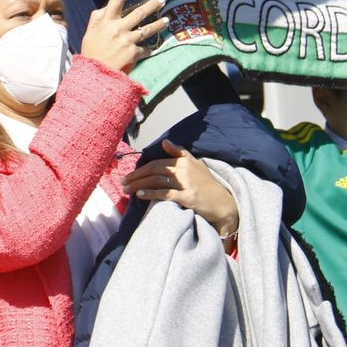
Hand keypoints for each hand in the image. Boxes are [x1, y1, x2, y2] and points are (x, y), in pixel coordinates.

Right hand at [80, 0, 167, 73]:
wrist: (95, 74)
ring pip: (148, 29)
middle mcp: (118, 28)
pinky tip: (151, 48)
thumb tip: (105, 7)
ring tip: (167, 20)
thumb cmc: (91, 52)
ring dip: (159, 24)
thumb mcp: (90, 32)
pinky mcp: (133, 53)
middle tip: (161, 0)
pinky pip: (145, 48)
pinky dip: (148, 49)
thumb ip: (97, 18)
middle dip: (153, 4)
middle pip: (140, 12)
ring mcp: (127, 40)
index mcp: (106, 21)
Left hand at [122, 140, 240, 239]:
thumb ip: (180, 153)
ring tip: (127, 190)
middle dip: (136, 175)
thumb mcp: (196, 164)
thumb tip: (165, 142)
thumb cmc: (208, 185)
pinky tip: (140, 194)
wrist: (223, 204)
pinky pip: (164, 193)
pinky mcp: (187, 196)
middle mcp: (184, 169)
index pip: (158, 162)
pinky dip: (151, 193)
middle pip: (154, 170)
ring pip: (156, 181)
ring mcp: (186, 183)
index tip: (129, 174)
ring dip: (139, 185)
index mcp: (185, 160)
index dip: (142, 168)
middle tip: (123, 182)